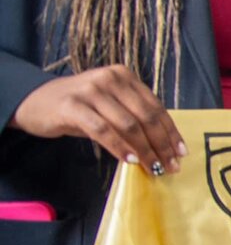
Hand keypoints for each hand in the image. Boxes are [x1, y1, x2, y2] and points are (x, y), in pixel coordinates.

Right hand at [10, 66, 185, 174]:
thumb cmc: (79, 107)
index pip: (155, 107)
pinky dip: (120, 147)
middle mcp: (110, 79)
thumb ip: (133, 117)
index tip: (181, 153)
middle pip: (146, 116)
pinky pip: (103, 130)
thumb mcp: (109, 106)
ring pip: (128, 125)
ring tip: (154, 168)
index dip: (170, 132)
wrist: (35, 101)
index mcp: (124, 76)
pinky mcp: (73, 106)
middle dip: (162, 145)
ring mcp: (90, 90)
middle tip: (170, 166)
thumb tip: (163, 145)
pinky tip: (130, 160)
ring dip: (144, 150)